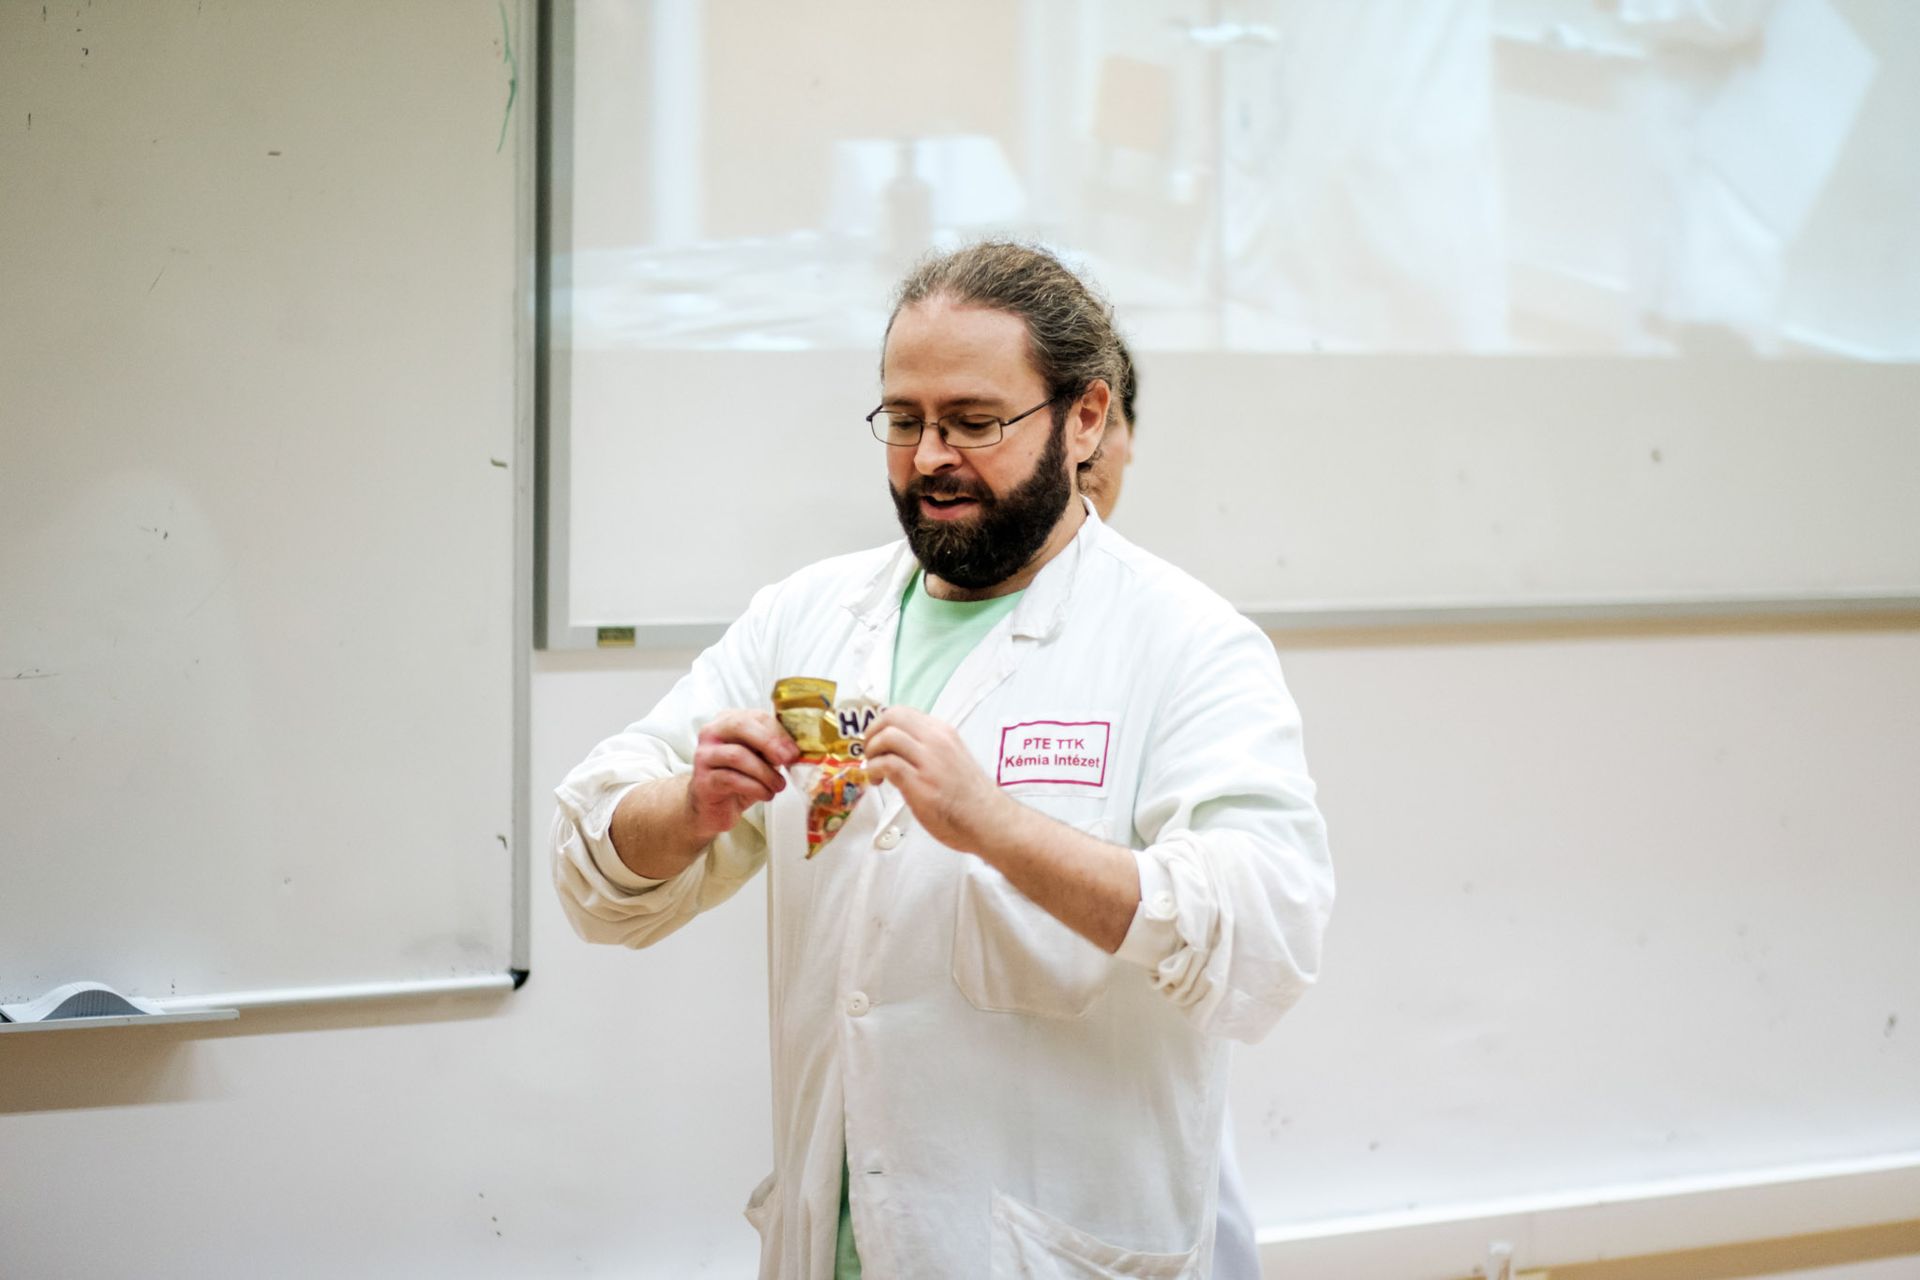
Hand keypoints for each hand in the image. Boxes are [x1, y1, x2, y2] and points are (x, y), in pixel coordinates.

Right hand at [686, 710, 799, 841]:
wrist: (714, 808)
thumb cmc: (740, 780)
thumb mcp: (759, 759)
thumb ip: (772, 749)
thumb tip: (794, 750)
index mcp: (728, 721)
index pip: (756, 716)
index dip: (778, 732)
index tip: (794, 751)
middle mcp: (711, 733)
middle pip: (740, 725)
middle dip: (769, 742)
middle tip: (787, 760)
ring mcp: (704, 756)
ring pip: (737, 755)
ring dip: (765, 772)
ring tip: (778, 785)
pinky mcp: (703, 781)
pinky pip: (731, 779)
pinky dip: (754, 787)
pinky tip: (765, 794)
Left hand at [863, 707, 1012, 853]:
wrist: (990, 821)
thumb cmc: (972, 798)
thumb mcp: (952, 759)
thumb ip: (929, 751)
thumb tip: (900, 753)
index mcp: (943, 733)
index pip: (903, 713)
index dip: (882, 725)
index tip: (877, 740)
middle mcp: (937, 741)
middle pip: (891, 717)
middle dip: (872, 733)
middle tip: (869, 752)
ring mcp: (929, 761)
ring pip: (887, 737)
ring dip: (871, 752)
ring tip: (873, 770)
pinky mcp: (921, 783)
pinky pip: (887, 764)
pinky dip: (874, 770)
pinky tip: (877, 781)